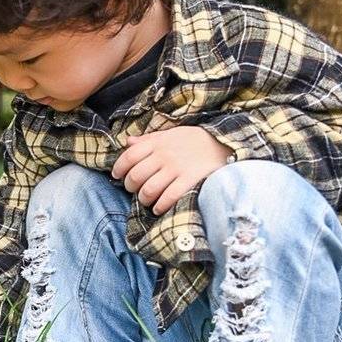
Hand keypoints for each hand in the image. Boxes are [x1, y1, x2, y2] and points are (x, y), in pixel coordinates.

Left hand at [111, 125, 233, 215]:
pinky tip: (159, 207)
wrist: (225, 144)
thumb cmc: (195, 141)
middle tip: (134, 190)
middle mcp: (165, 155)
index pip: (129, 156)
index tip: (117, 176)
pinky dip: (159, 206)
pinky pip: (167, 198)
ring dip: (144, 199)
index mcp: (158, 143)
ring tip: (147, 200)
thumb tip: (127, 142)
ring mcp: (177, 169)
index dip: (119, 168)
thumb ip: (148, 139)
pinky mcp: (189, 181)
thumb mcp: (171, 134)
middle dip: (130, 187)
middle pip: (135, 176)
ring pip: (148, 190)